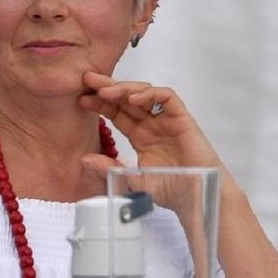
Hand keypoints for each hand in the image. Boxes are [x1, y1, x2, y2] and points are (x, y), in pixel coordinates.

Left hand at [76, 71, 238, 211]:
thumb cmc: (170, 190)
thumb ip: (110, 169)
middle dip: (107, 88)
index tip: (81, 99)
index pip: (116, 112)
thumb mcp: (131, 181)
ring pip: (145, 93)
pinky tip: (134, 98)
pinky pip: (167, 98)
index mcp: (139, 136)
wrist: (196, 198)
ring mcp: (167, 121)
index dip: (99, 104)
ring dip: (125, 88)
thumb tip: (84, 159)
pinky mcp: (183, 120)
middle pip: (127, 99)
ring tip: (106, 90)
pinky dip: (151, 94)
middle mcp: (152, 125)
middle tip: (87, 80)